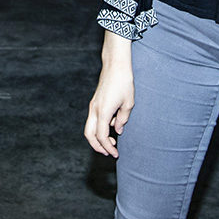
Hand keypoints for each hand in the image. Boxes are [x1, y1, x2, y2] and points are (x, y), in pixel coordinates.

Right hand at [84, 33, 133, 157]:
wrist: (115, 64)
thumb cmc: (124, 82)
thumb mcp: (128, 103)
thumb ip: (123, 119)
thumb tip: (119, 130)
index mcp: (103, 112)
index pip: (102, 137)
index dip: (108, 148)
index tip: (116, 154)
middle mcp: (94, 110)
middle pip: (89, 135)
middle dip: (98, 147)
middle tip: (109, 152)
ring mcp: (93, 106)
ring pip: (89, 128)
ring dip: (98, 138)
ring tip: (111, 142)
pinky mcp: (94, 102)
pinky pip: (93, 120)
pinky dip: (99, 128)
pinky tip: (112, 126)